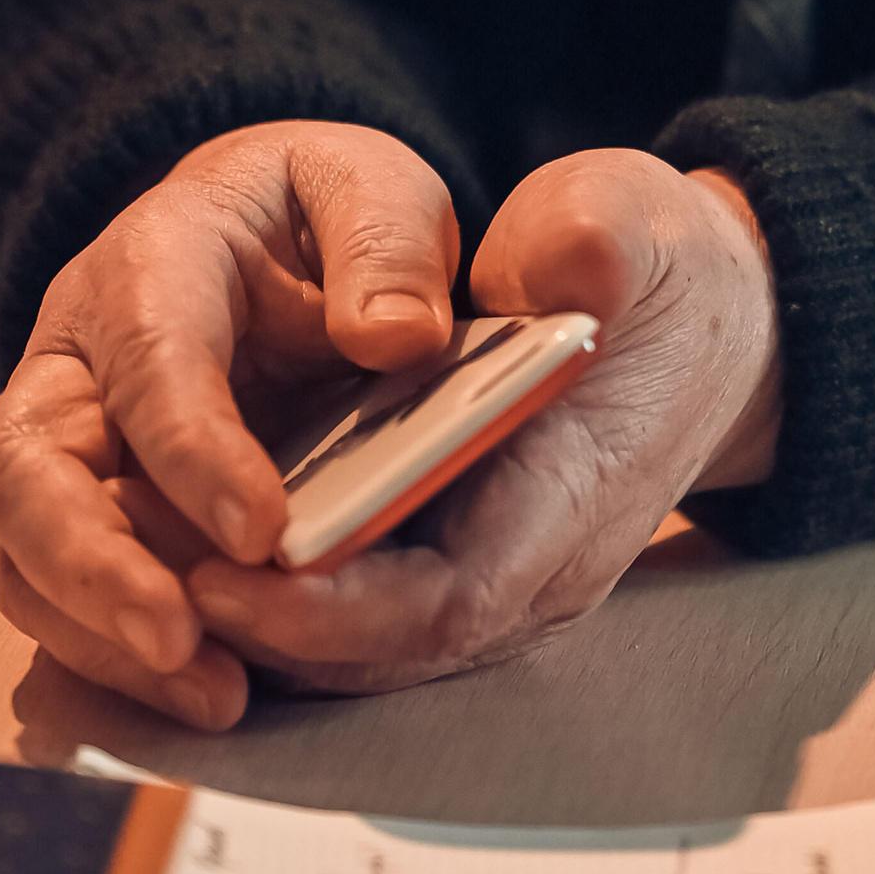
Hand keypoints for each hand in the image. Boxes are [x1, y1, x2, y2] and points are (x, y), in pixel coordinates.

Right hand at [0, 118, 465, 731]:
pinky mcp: (81, 516)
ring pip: (27, 552)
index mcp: (149, 263)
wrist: (257, 233)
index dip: (191, 451)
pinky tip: (205, 694)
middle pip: (29, 472)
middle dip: (91, 567)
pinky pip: (64, 598)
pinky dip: (118, 656)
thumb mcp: (371, 187)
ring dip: (102, 635)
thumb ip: (389, 245)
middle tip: (180, 640)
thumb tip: (400, 338)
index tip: (262, 534)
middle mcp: (76, 360)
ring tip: (213, 695)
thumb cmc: (314, 211)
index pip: (148, 361)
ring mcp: (65, 445)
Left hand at [175, 148, 779, 702]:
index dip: (336, 609)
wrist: (720, 321)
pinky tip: (204, 572)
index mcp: (576, 490)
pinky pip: (370, 622)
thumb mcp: (630, 221)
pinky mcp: (472, 563)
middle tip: (158, 595)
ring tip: (154, 591)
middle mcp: (541, 564)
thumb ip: (589, 245)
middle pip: (392, 649)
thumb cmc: (657, 271)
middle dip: (273, 635)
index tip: (235, 576)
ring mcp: (510, 578)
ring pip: (373, 652)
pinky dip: (289, 614)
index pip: (451, 598)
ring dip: (267, 637)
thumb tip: (553, 268)